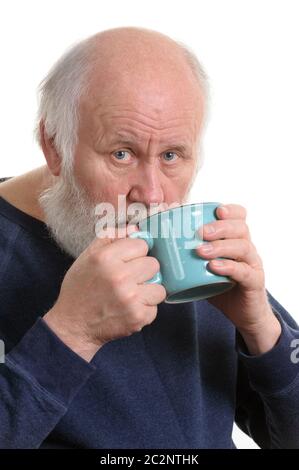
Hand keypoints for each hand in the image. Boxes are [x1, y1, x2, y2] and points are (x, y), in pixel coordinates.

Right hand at [44, 226, 166, 360]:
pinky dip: (145, 309)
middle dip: (143, 271)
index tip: (128, 261)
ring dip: (148, 291)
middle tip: (129, 279)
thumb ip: (111, 237)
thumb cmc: (80, 289)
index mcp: (105, 258)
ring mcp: (130, 298)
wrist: (73, 325)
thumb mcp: (88, 257)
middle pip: (153, 264)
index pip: (142, 244)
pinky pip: (156, 307)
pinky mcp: (138, 317)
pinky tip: (129, 309)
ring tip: (132, 295)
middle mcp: (119, 276)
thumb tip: (136, 227)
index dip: (136, 252)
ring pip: (159, 287)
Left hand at [196, 204, 280, 353]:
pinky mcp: (254, 282)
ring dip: (220, 246)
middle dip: (220, 227)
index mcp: (235, 239)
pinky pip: (244, 272)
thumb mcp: (200, 267)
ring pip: (243, 247)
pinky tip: (214, 267)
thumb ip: (183, 255)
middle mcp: (247, 248)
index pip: (240, 216)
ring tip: (201, 251)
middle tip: (200, 232)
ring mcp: (252, 265)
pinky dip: (229, 267)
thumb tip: (150, 244)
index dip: (231, 210)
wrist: (242, 314)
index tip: (217, 210)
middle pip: (241, 228)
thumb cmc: (218, 286)